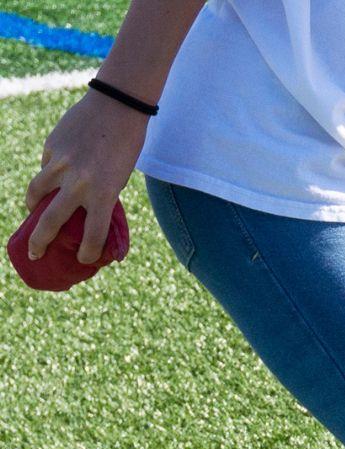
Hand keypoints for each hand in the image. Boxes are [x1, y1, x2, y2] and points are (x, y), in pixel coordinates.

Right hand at [24, 90, 148, 263]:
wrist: (116, 107)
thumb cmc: (125, 146)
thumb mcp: (119, 177)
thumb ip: (100, 195)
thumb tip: (80, 214)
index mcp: (103, 193)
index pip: (93, 233)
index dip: (88, 252)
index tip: (84, 259)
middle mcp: (79, 182)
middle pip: (50, 221)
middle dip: (39, 242)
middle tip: (35, 253)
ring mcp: (61, 165)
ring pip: (36, 193)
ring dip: (32, 206)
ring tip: (33, 212)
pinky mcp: (51, 148)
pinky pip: (45, 168)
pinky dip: (48, 174)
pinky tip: (56, 173)